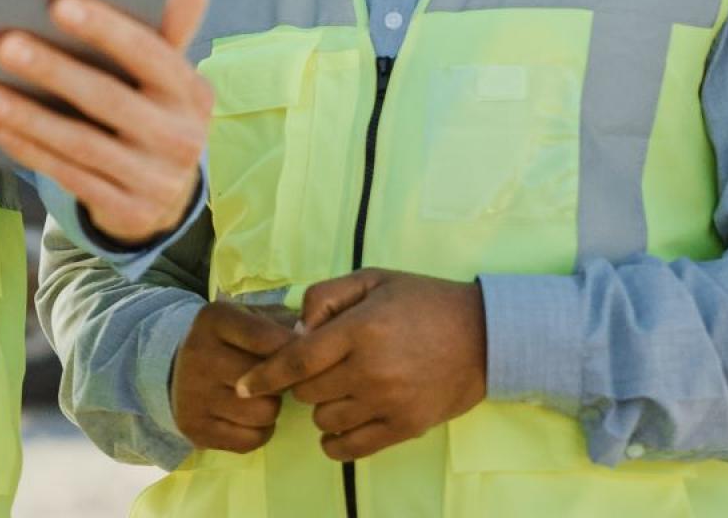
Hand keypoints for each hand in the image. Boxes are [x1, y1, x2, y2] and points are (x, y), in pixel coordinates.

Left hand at [0, 0, 211, 245]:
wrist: (165, 194)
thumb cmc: (152, 111)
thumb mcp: (168, 77)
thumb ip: (170, 31)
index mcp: (191, 92)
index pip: (150, 54)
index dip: (106, 29)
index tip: (58, 4)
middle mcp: (181, 137)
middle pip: (109, 99)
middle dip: (54, 70)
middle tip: (3, 44)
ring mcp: (156, 179)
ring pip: (83, 144)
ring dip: (29, 117)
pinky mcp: (129, 212)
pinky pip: (72, 178)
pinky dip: (34, 152)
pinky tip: (1, 129)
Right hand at [171, 302, 297, 452]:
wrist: (180, 370)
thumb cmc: (233, 342)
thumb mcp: (253, 317)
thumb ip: (286, 322)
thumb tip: (315, 338)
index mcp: (214, 319)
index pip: (266, 338)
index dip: (294, 351)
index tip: (306, 357)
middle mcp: (197, 353)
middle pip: (268, 381)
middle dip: (282, 383)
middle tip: (279, 381)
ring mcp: (192, 393)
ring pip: (263, 414)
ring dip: (272, 409)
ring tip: (262, 398)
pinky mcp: (193, 427)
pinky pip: (250, 440)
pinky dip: (258, 433)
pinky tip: (248, 418)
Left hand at [233, 269, 486, 461]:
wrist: (484, 337)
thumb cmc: (425, 301)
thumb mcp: (374, 279)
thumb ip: (326, 296)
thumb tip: (295, 330)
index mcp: (361, 330)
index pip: (297, 360)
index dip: (264, 376)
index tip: (242, 386)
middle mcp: (371, 370)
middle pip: (307, 392)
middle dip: (303, 382)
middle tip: (320, 368)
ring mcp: (389, 403)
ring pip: (325, 420)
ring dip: (322, 408)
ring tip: (340, 390)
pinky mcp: (405, 428)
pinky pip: (351, 447)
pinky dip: (335, 441)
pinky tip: (338, 427)